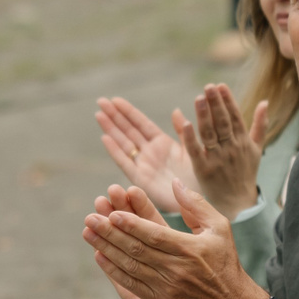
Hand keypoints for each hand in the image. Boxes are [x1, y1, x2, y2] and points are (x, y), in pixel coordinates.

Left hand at [83, 181, 265, 298]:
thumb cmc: (224, 260)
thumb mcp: (219, 227)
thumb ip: (196, 204)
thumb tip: (175, 183)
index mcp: (190, 249)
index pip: (155, 234)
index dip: (132, 224)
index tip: (112, 213)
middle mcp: (176, 268)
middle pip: (137, 249)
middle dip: (111, 233)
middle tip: (91, 218)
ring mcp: (165, 287)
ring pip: (129, 265)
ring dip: (106, 248)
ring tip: (88, 232)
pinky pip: (130, 283)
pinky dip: (112, 270)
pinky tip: (99, 256)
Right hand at [95, 96, 197, 214]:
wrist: (200, 199)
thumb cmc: (199, 175)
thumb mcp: (190, 149)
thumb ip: (182, 131)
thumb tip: (175, 110)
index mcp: (163, 143)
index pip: (141, 123)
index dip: (128, 111)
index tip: (115, 99)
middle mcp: (150, 152)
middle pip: (129, 130)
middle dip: (115, 116)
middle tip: (100, 101)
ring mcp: (144, 165)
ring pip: (124, 143)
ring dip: (111, 129)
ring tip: (98, 114)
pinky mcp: (141, 179)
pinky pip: (125, 162)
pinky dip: (115, 150)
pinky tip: (105, 138)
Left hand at [174, 84, 264, 216]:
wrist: (238, 203)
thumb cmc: (246, 174)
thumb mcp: (257, 148)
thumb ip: (260, 125)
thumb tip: (265, 102)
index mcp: (243, 141)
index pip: (235, 116)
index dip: (228, 101)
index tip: (220, 86)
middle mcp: (232, 148)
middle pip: (222, 122)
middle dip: (216, 103)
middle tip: (208, 87)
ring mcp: (218, 158)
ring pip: (210, 133)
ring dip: (204, 115)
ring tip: (199, 98)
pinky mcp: (205, 169)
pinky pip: (197, 151)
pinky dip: (191, 137)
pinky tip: (186, 123)